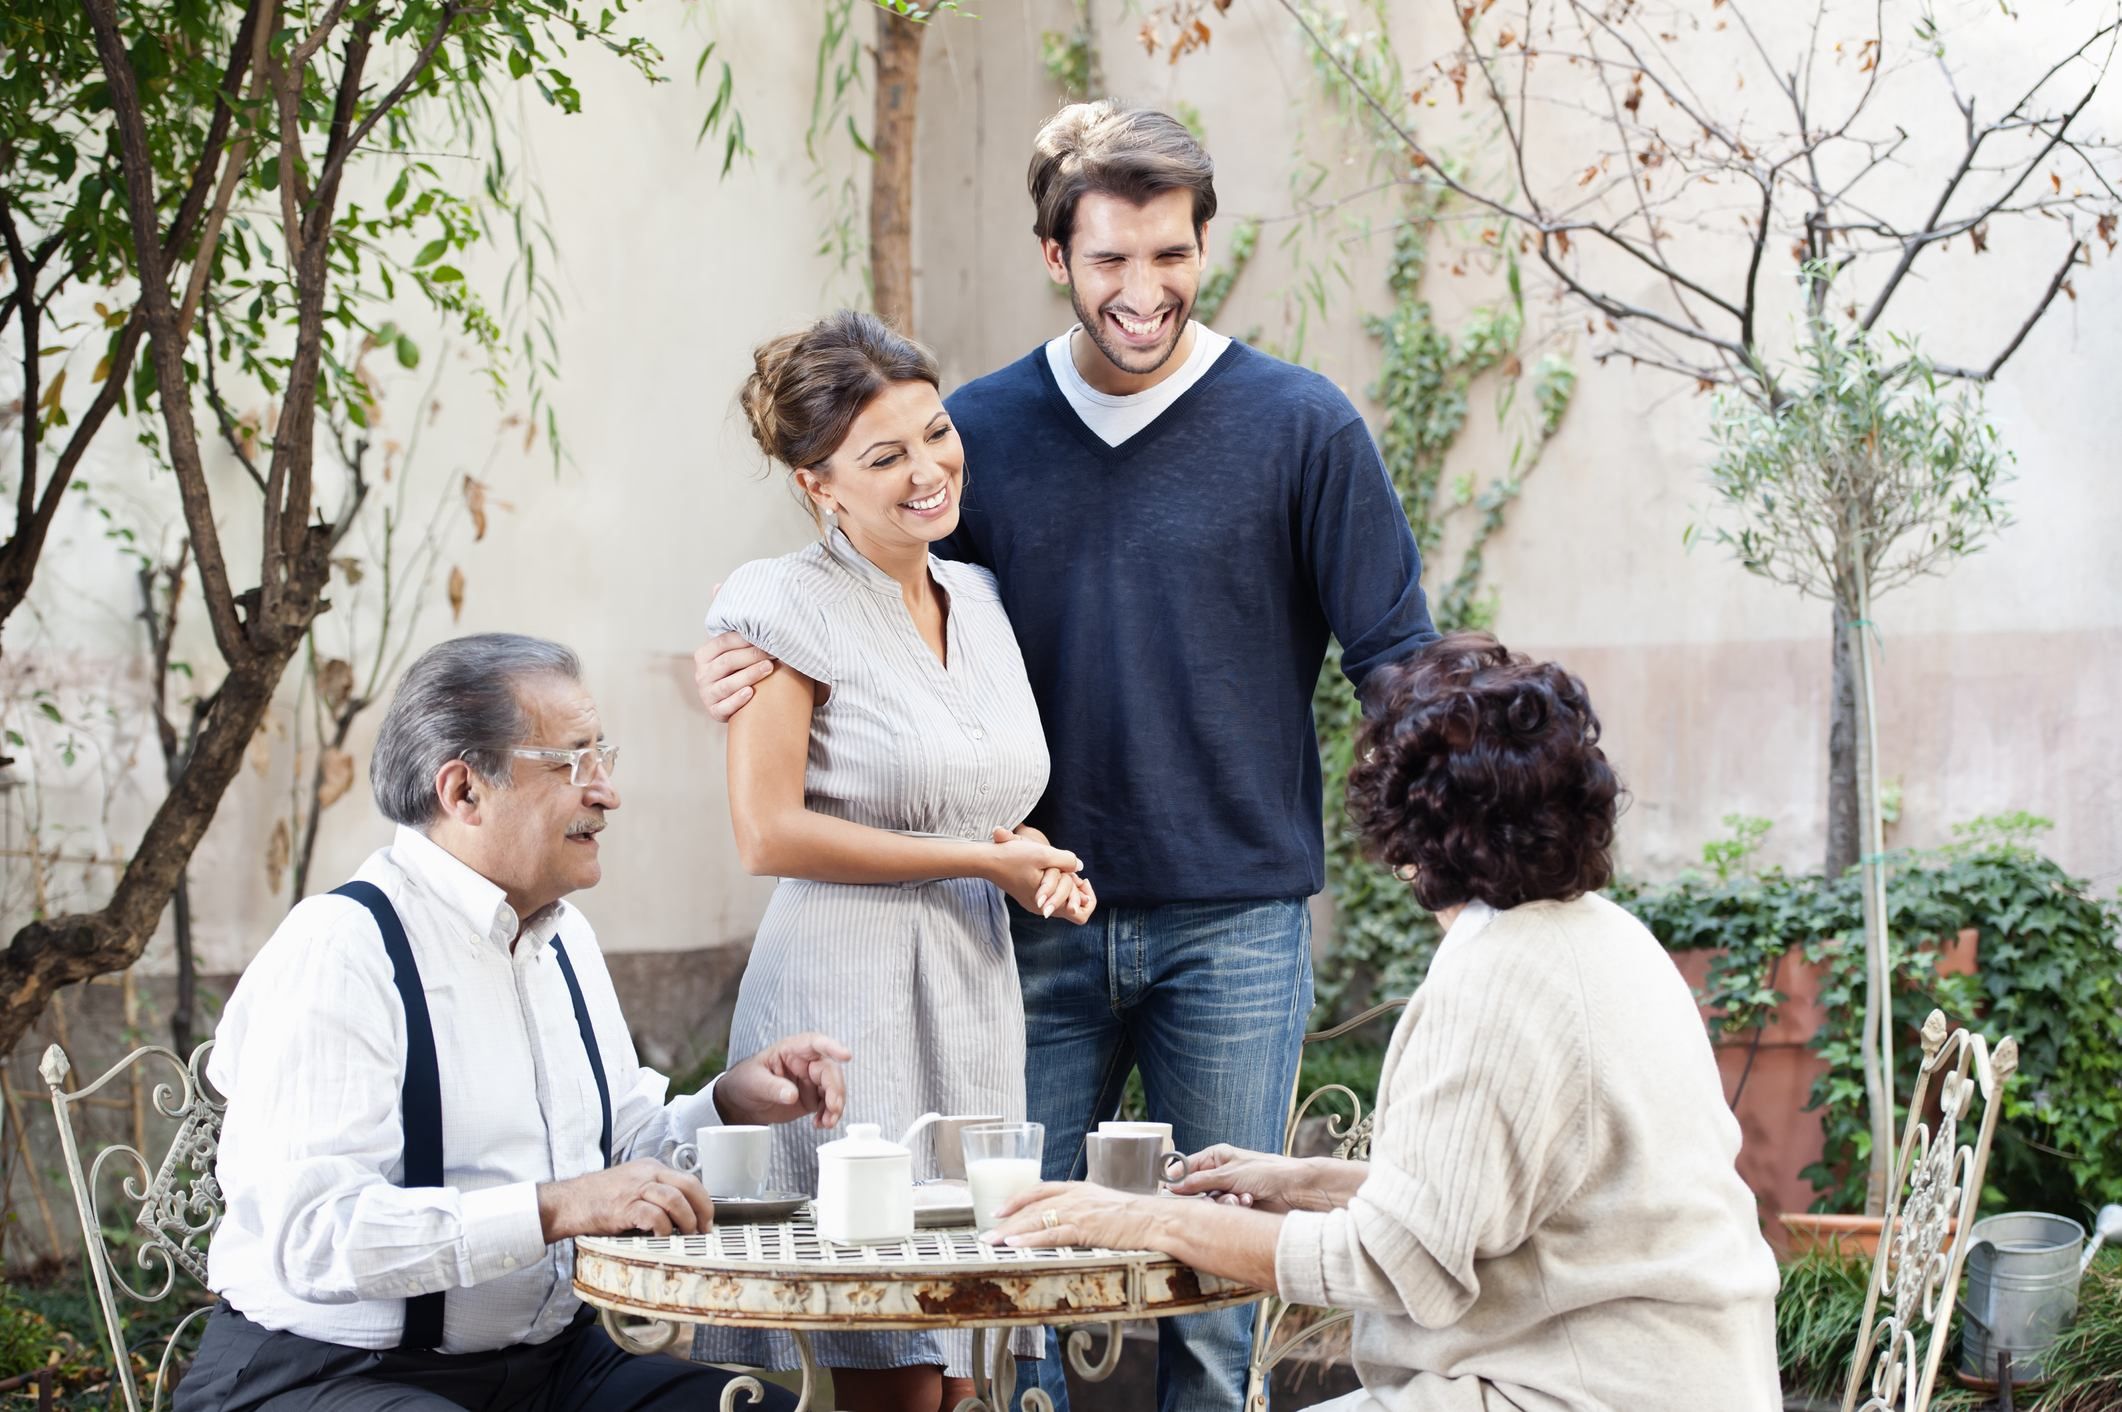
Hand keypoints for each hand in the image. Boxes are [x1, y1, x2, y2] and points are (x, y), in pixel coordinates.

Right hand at [537, 1158, 713, 1239]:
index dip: (703, 1202)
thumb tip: (682, 1216)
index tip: (707, 1221)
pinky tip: (662, 1237)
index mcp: (650, 1168)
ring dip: (686, 1221)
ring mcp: (635, 1189)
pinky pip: (653, 1215)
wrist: (568, 1203)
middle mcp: (646, 1174)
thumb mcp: (631, 1186)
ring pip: (674, 1199)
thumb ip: (654, 1194)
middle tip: (703, 1231)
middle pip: (688, 1185)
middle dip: (702, 1210)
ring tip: (686, 1236)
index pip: (689, 1180)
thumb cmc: (598, 1199)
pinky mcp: (623, 1207)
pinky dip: (663, 1228)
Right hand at [693, 622, 773, 722]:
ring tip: (769, 668)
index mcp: (704, 655)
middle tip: (774, 653)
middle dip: (752, 656)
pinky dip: (737, 700)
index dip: (745, 638)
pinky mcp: (714, 711)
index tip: (767, 636)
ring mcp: (707, 694)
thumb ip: (740, 637)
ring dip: (749, 675)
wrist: (735, 702)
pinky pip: (725, 706)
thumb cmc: (739, 670)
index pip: (723, 642)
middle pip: (727, 662)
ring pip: (727, 684)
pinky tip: (751, 692)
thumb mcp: (734, 653)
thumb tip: (742, 606)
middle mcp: (702, 674)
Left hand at [715, 1032, 851, 1128]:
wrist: (742, 1103)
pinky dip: (829, 1115)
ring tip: (828, 1122)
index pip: (814, 1043)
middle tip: (833, 1108)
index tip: (846, 1056)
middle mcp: (806, 1063)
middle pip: (829, 1071)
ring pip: (833, 1089)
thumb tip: (792, 1095)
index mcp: (791, 1050)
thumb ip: (773, 1087)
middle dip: (835, 1090)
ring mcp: (811, 1081)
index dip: (832, 1047)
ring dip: (835, 1106)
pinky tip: (821, 1124)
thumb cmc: (745, 1082)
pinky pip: (828, 1105)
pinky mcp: (812, 1098)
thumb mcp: (754, 1082)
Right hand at [984, 826, 1082, 916]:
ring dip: (1067, 887)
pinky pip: (1050, 898)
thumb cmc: (1013, 857)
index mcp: (1048, 903)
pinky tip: (1053, 871)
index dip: (1088, 898)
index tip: (1082, 880)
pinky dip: (1056, 886)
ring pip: (1061, 902)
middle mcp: (1041, 908)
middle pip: (1072, 909)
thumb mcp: (1044, 854)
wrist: (987, 860)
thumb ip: (1066, 861)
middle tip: (1077, 875)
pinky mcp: (1028, 897)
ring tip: (1065, 870)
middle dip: (1078, 891)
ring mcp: (1034, 904)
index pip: (1079, 914)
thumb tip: (1079, 867)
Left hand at [990, 1181, 1163, 1251]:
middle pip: (1032, 1207)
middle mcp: (1075, 1196)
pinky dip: (1030, 1240)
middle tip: (986, 1233)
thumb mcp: (1106, 1206)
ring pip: (1036, 1220)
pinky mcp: (1084, 1228)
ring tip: (992, 1242)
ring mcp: (1078, 1212)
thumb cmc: (1138, 1217)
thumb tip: (1075, 1223)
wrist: (1156, 1220)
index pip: (1040, 1190)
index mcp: (1079, 1189)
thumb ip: (1087, 1210)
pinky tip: (1015, 1245)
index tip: (1000, 1210)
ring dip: (1010, 1232)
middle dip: (1006, 1221)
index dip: (1017, 1200)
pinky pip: (1051, 1234)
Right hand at [1165, 1145, 1325, 1213]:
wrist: (1295, 1191)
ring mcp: (1228, 1191)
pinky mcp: (1237, 1207)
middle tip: (1211, 1198)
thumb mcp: (1229, 1173)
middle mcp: (1220, 1173)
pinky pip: (1223, 1212)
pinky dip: (1234, 1209)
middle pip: (1195, 1189)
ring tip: (1241, 1199)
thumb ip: (1199, 1181)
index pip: (1186, 1166)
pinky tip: (1248, 1203)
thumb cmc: (1267, 1172)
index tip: (1169, 1190)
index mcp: (1216, 1157)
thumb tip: (1173, 1186)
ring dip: (1224, 1203)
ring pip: (1209, 1203)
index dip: (1177, 1178)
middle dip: (1204, 1196)